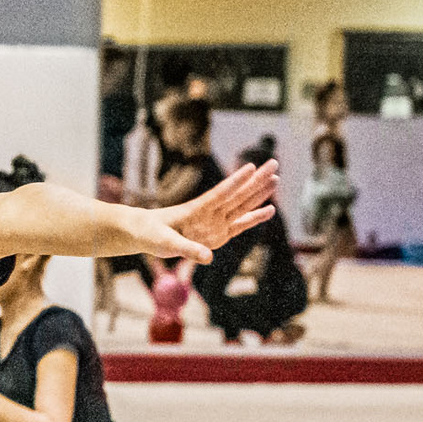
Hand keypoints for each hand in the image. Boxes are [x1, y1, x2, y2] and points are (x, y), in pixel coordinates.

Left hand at [127, 161, 277, 262]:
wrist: (146, 234)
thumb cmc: (152, 234)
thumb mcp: (166, 244)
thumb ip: (188, 249)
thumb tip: (209, 258)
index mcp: (197, 209)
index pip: (220, 193)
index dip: (236, 181)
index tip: (251, 168)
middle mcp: (211, 213)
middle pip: (238, 194)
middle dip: (256, 180)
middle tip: (274, 163)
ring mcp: (216, 222)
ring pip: (242, 205)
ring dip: (259, 193)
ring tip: (276, 179)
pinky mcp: (219, 234)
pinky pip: (240, 224)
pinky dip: (254, 218)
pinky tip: (269, 210)